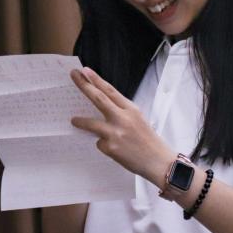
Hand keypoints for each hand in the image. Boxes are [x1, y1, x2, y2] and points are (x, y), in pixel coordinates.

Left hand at [70, 67, 175, 184]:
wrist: (158, 161)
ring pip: (91, 123)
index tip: (86, 71)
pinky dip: (103, 144)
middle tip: (74, 75)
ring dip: (80, 121)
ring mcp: (115, 133)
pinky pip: (99, 142)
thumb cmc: (148, 140)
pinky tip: (114, 149)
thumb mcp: (138, 119)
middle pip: (99, 98)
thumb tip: (101, 107)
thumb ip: (121, 112)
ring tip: (74, 120)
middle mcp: (122, 118)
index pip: (110, 90)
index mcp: (131, 109)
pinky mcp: (110, 148)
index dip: (97, 79)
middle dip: (84, 85)